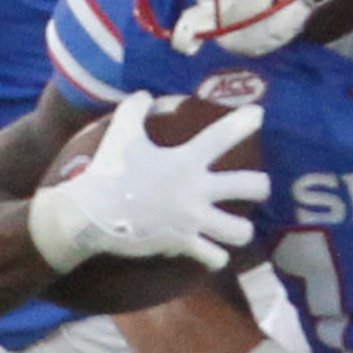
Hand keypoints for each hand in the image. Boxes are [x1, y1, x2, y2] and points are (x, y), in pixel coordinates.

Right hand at [28, 92, 269, 273]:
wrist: (91, 214)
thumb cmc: (108, 171)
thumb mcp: (120, 134)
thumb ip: (134, 110)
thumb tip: (143, 94)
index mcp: (184, 161)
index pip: (221, 136)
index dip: (243, 123)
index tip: (259, 114)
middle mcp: (196, 190)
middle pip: (251, 186)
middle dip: (261, 186)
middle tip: (258, 187)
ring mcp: (192, 220)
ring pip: (240, 231)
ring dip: (241, 230)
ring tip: (238, 229)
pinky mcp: (184, 244)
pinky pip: (215, 258)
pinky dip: (216, 258)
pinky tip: (214, 255)